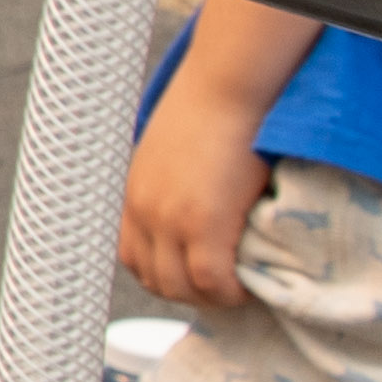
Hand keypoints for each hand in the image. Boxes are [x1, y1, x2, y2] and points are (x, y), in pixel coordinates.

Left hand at [116, 64, 265, 309]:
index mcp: (134, 192)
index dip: (163, 275)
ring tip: (237, 290)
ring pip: (180, 287)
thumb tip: (198, 199)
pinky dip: (229, 292)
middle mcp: (143, 209)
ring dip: (209, 297)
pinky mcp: (204, 222)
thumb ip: (174, 181)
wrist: (229, 85)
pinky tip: (249, 287)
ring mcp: (170, 218)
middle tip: (223, 290)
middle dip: (188, 293)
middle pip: (154, 278)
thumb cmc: (213, 107)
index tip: (194, 278)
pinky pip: (212, 280)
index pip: (132, 257)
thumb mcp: (175, 149)